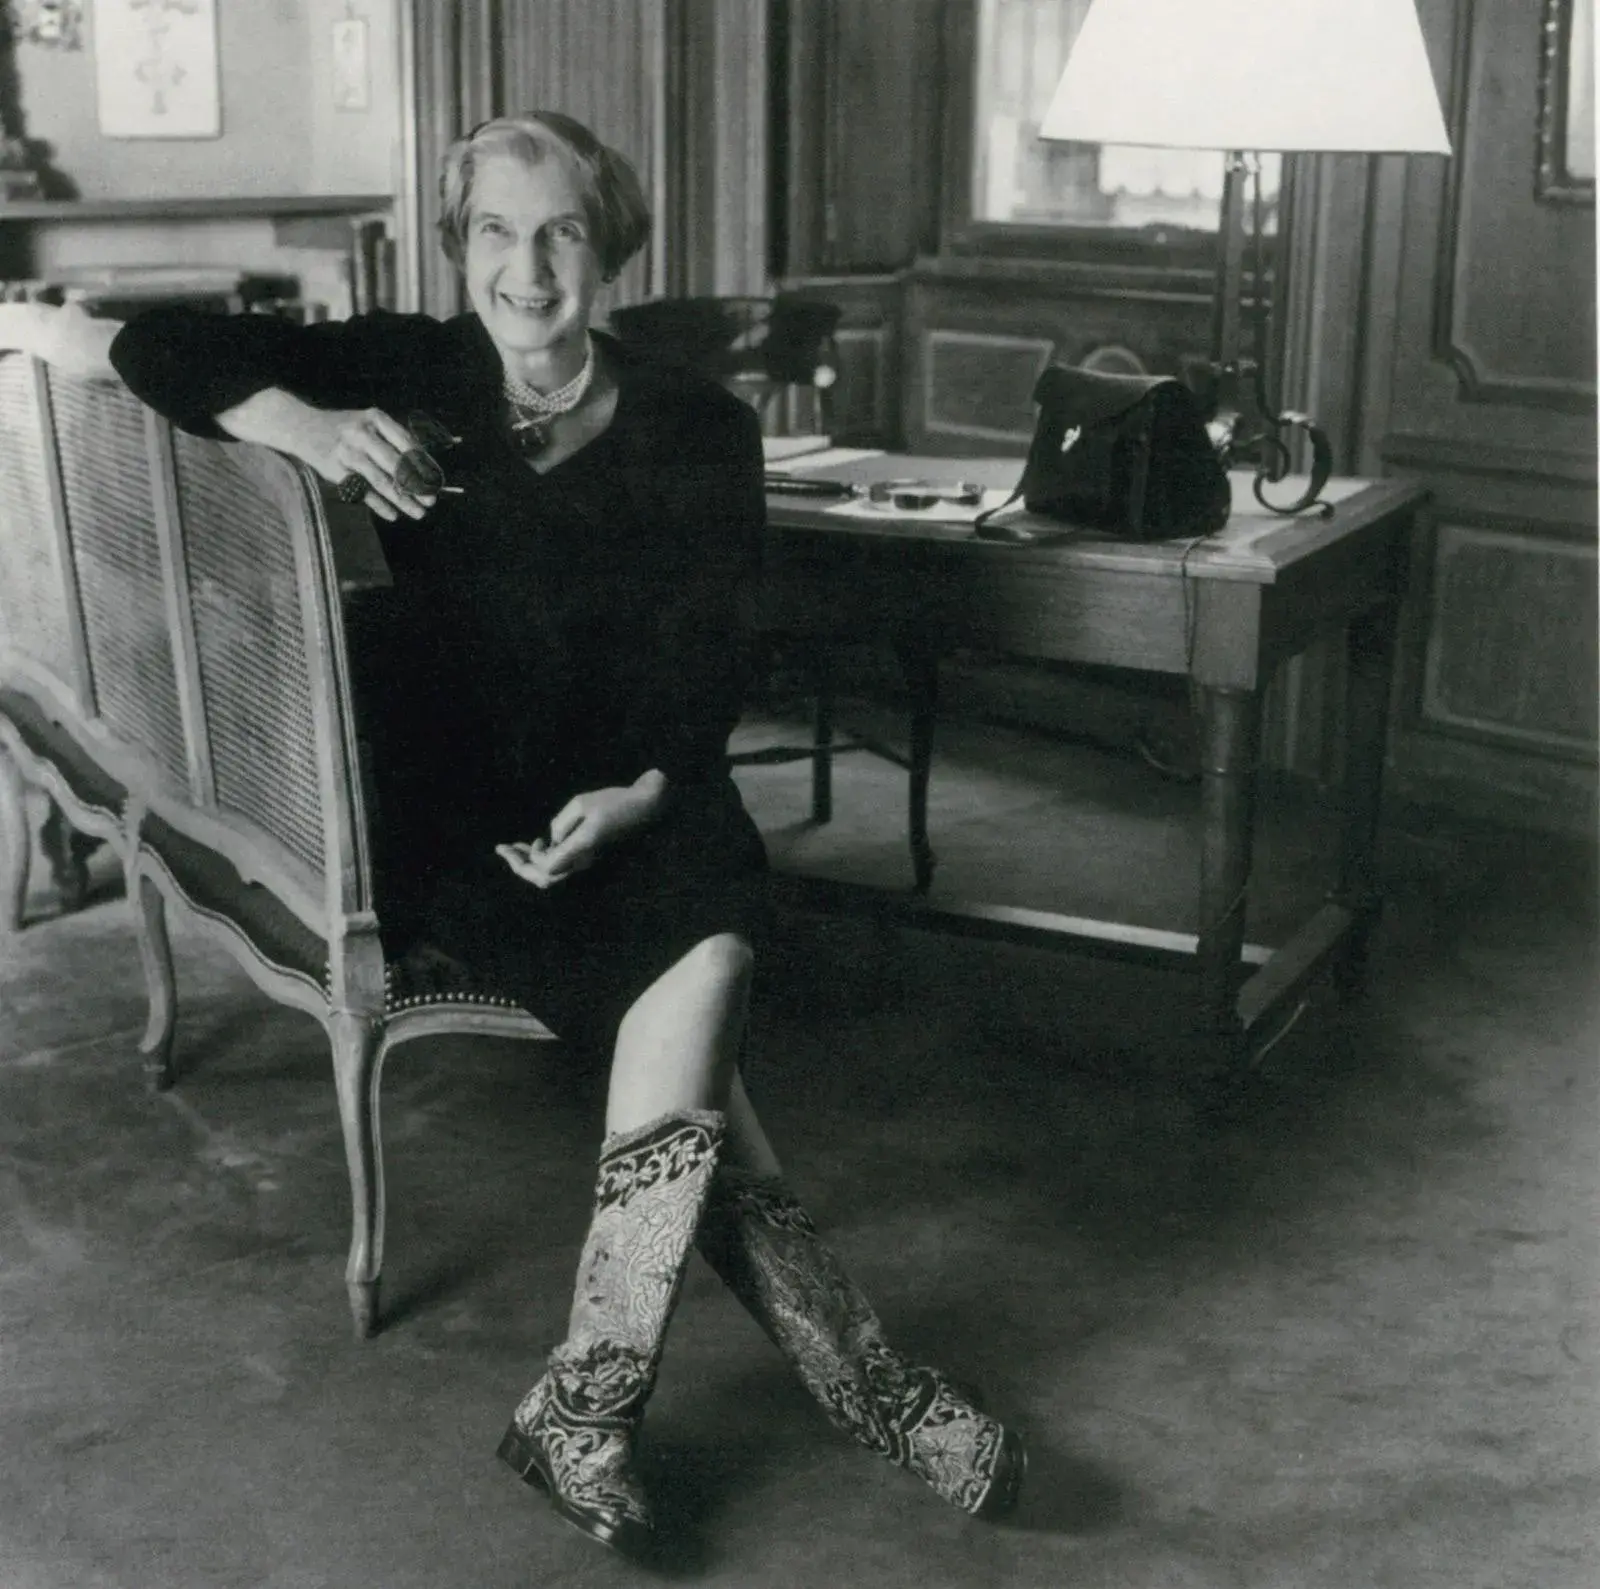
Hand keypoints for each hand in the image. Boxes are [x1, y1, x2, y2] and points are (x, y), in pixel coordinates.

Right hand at [215, 390, 436, 523]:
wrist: (299, 425)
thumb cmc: (344, 428)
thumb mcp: (368, 422)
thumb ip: (394, 440)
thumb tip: (426, 468)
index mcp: (375, 418)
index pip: (407, 444)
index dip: (424, 465)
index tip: (437, 481)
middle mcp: (361, 433)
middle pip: (396, 464)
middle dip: (417, 485)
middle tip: (432, 501)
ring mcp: (346, 451)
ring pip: (381, 481)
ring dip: (403, 500)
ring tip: (419, 513)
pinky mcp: (334, 469)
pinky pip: (361, 491)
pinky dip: (379, 505)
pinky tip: (393, 515)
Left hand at [495, 774, 666, 889]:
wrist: (646, 808)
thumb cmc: (615, 801)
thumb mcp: (583, 803)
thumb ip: (562, 823)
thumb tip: (552, 840)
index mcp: (581, 848)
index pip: (546, 867)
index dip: (530, 858)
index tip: (531, 840)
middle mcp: (583, 860)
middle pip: (545, 879)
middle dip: (521, 867)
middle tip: (502, 850)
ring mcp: (587, 861)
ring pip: (552, 875)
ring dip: (530, 863)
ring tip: (513, 848)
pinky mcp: (588, 856)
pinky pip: (562, 865)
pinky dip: (545, 858)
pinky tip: (536, 844)